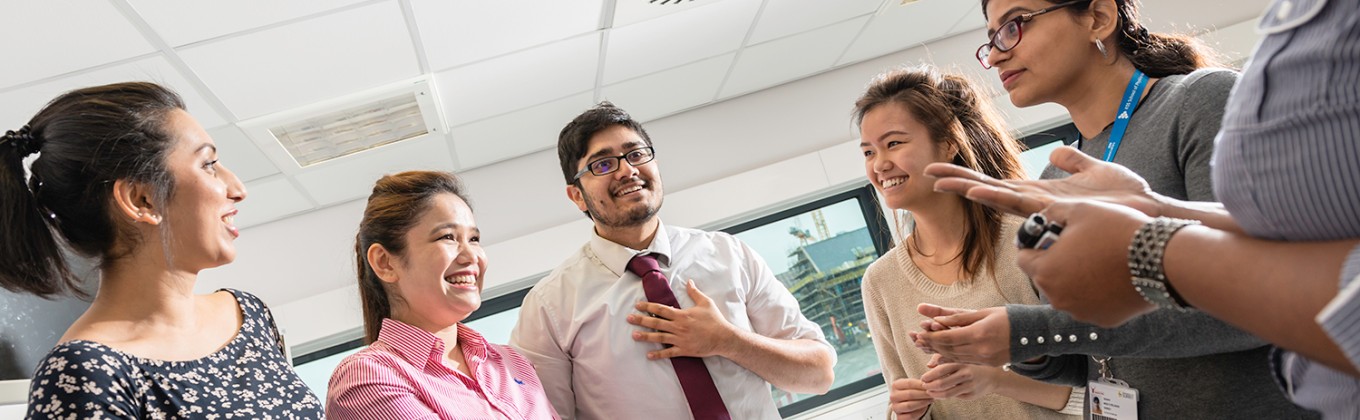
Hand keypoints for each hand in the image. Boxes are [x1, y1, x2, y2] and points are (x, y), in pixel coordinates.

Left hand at [627, 280, 736, 358]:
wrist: (723, 338)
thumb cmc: (715, 320)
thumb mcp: (705, 303)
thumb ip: (694, 292)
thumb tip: (688, 281)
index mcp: (682, 315)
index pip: (661, 309)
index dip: (648, 306)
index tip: (637, 305)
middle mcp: (678, 327)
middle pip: (656, 323)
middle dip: (641, 320)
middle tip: (628, 318)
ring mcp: (680, 340)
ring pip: (659, 338)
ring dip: (645, 337)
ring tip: (634, 335)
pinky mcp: (684, 350)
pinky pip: (669, 353)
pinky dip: (659, 355)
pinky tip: (649, 355)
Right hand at [889, 378, 932, 418]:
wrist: (908, 406)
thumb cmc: (913, 394)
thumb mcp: (913, 386)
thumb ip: (919, 384)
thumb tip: (928, 383)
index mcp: (895, 385)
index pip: (909, 383)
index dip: (921, 385)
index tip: (930, 386)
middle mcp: (893, 396)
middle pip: (910, 394)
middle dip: (923, 394)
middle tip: (931, 394)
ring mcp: (895, 407)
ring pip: (910, 405)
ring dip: (923, 403)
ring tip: (930, 400)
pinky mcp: (899, 417)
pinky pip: (911, 415)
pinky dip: (920, 411)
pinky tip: (925, 407)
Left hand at [914, 305, 1011, 366]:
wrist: (1034, 333)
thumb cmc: (1009, 317)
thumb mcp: (984, 313)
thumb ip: (960, 318)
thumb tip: (939, 320)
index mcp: (978, 333)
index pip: (948, 337)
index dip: (931, 336)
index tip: (920, 333)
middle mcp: (981, 349)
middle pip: (949, 348)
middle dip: (932, 344)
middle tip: (919, 340)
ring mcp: (985, 359)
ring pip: (956, 357)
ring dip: (940, 352)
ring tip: (928, 346)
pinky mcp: (989, 363)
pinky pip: (966, 361)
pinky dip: (953, 357)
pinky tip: (944, 353)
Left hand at [920, 362, 1002, 399]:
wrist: (992, 377)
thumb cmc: (970, 366)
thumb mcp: (959, 359)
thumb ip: (943, 360)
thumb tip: (929, 365)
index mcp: (961, 363)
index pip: (942, 369)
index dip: (930, 375)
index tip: (923, 378)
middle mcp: (966, 374)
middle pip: (943, 383)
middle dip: (930, 386)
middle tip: (924, 386)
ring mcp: (969, 386)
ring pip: (948, 393)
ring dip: (936, 394)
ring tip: (930, 392)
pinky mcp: (971, 395)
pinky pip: (955, 397)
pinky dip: (945, 396)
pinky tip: (940, 394)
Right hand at [924, 146, 1162, 216]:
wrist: (1148, 215)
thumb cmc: (1127, 198)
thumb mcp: (1096, 170)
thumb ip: (1074, 161)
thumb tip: (1057, 153)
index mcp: (1042, 195)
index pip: (999, 186)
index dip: (973, 179)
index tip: (948, 171)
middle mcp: (1037, 205)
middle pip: (988, 191)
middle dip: (958, 181)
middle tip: (928, 172)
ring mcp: (1043, 208)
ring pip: (996, 196)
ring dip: (968, 187)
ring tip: (941, 180)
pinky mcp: (1054, 208)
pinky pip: (1019, 202)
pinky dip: (996, 196)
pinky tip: (977, 190)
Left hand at [1019, 200, 1156, 326]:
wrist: (1162, 260)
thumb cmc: (1117, 231)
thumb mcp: (1078, 209)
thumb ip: (1050, 213)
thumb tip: (1039, 219)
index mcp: (1044, 271)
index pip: (1023, 257)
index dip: (1034, 243)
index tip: (1050, 236)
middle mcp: (1057, 298)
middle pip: (1045, 276)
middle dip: (1055, 261)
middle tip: (1078, 245)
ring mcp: (1081, 312)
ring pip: (1068, 291)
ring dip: (1075, 277)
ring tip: (1098, 258)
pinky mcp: (1103, 320)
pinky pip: (1091, 304)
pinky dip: (1096, 292)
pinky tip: (1113, 275)